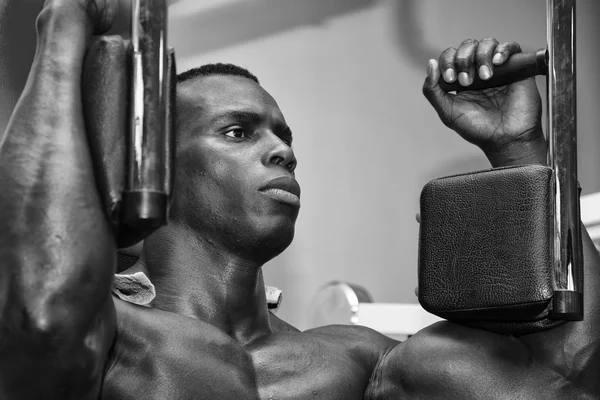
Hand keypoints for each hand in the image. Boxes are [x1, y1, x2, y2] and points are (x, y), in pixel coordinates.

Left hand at [422, 38, 545, 165]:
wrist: (506, 138)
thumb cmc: (478, 129)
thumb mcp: (447, 112)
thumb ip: (432, 91)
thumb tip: (430, 64)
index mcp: (460, 78)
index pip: (450, 56)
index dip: (447, 61)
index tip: (450, 78)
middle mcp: (478, 70)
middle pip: (467, 46)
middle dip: (463, 60)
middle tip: (467, 81)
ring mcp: (498, 68)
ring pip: (487, 43)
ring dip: (481, 56)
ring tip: (485, 77)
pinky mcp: (517, 67)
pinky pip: (511, 47)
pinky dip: (503, 50)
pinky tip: (498, 62)